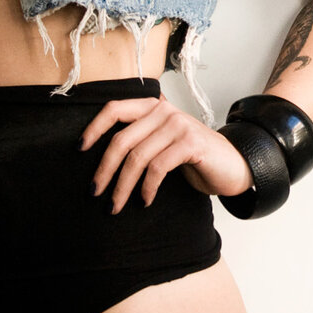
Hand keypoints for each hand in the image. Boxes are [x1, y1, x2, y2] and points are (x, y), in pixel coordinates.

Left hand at [79, 96, 252, 212]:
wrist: (233, 165)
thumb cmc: (194, 158)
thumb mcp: (163, 142)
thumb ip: (140, 139)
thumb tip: (101, 160)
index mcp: (153, 107)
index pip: (114, 109)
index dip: (94, 128)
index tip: (80, 150)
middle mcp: (164, 111)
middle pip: (122, 139)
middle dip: (104, 169)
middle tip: (95, 193)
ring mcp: (179, 125)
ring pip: (137, 157)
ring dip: (122, 186)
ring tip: (115, 205)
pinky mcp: (191, 144)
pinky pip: (158, 168)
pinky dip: (147, 188)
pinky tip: (145, 200)